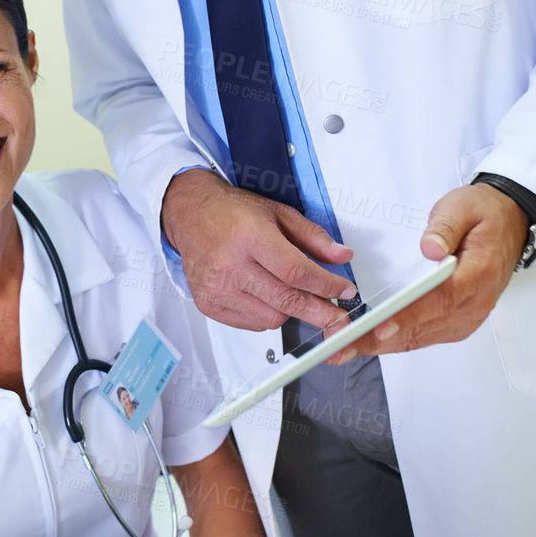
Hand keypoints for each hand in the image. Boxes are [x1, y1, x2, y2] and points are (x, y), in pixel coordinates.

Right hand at [161, 169, 354, 332]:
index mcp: (250, 236)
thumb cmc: (233, 212)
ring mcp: (217, 288)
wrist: (190, 215)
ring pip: (272, 318)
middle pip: (287, 300)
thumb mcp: (278, 213)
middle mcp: (230, 265)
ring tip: (292, 293)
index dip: (327, 285)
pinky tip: (267, 297)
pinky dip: (267, 315)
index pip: (296, 272)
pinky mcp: (209, 304)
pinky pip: (252, 324)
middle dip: (320, 311)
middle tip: (339, 316)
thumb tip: (342, 256)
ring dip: (291, 310)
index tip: (345, 290)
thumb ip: (312, 237)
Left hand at [329, 183, 527, 363]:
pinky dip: (396, 341)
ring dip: (382, 345)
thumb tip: (429, 248)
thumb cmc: (483, 214)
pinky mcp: (460, 322)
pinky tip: (369, 343)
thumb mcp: (462, 207)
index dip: (410, 316)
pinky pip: (425, 337)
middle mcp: (476, 301)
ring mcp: (469, 315)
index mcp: (479, 272)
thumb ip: (444, 227)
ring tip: (345, 348)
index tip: (381, 327)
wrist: (509, 222)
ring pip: (421, 338)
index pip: (441, 299)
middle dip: (380, 339)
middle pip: (424, 327)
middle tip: (342, 345)